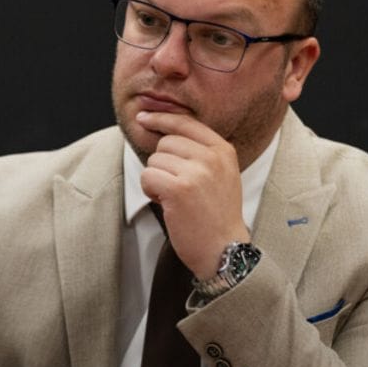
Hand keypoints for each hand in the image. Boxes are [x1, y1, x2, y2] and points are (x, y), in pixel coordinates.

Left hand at [135, 110, 250, 278]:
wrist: (224, 249)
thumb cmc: (217, 216)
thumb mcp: (221, 175)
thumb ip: (201, 153)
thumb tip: (164, 131)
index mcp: (223, 150)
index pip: (185, 123)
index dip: (161, 119)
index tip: (143, 117)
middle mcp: (211, 157)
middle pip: (165, 143)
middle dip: (162, 165)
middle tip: (176, 188)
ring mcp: (196, 172)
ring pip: (154, 161)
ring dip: (156, 180)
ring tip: (175, 199)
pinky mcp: (178, 189)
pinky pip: (147, 176)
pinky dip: (149, 191)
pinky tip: (166, 204)